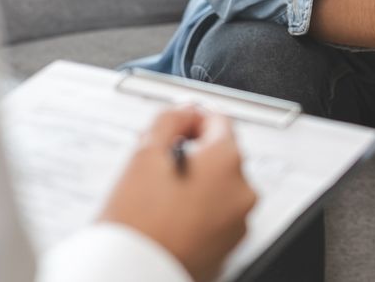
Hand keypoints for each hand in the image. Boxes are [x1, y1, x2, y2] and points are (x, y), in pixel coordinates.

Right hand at [100, 107, 256, 281]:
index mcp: (227, 162)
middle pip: (221, 155)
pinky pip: (217, 216)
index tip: (175, 128)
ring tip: (160, 199)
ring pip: (219, 187)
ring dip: (196, 184)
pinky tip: (170, 219)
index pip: (220, 120)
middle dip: (193, 155)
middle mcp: (242, 192)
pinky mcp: (229, 248)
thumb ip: (169, 119)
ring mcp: (238, 223)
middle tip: (158, 168)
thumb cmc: (137, 224)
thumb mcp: (145, 153)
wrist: (132, 275)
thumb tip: (185, 110)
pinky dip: (199, 212)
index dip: (192, 119)